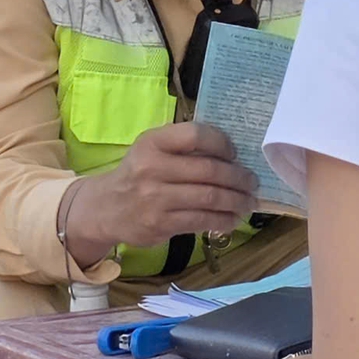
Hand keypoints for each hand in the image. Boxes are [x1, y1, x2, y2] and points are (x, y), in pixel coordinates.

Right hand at [63, 123, 256, 265]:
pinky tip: (232, 218)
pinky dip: (223, 220)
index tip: (235, 153)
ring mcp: (156, 198)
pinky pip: (202, 220)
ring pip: (210, 198)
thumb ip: (183, 148)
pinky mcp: (161, 224)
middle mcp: (152, 168)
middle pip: (209, 170)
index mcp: (153, 143)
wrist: (105, 208)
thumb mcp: (152, 150)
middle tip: (252, 182)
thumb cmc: (138, 174)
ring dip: (236, 201)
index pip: (195, 135)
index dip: (222, 143)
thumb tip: (232, 155)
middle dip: (238, 178)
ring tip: (248, 201)